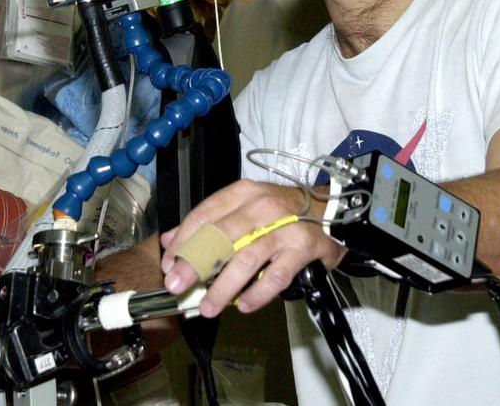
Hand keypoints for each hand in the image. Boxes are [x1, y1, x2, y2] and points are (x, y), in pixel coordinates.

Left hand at [159, 180, 343, 317]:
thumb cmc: (281, 214)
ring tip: (208, 307)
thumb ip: (207, 224)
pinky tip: (244, 306)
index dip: (183, 241)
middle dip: (195, 264)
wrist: (331, 211)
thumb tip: (169, 242)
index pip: (204, 215)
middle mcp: (262, 205)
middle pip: (221, 235)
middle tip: (178, 287)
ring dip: (224, 286)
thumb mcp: (243, 209)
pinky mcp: (305, 247)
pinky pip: (276, 275)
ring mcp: (285, 225)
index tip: (169, 265)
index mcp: (243, 193)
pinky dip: (258, 293)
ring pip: (246, 257)